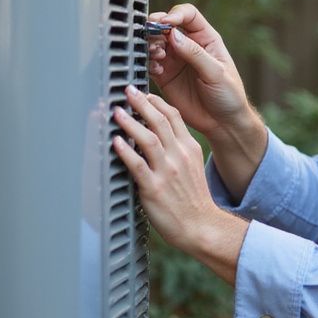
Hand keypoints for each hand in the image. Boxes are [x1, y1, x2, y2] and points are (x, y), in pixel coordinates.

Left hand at [111, 86, 246, 282]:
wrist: (201, 226)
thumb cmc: (193, 200)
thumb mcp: (192, 167)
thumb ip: (177, 150)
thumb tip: (156, 137)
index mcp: (189, 148)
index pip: (174, 117)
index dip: (157, 102)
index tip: (143, 93)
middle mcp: (179, 156)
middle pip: (160, 121)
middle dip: (141, 103)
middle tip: (127, 91)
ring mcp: (167, 171)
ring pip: (148, 138)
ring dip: (130, 123)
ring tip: (116, 112)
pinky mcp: (154, 188)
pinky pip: (137, 165)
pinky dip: (125, 151)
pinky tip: (116, 142)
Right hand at [147, 4, 251, 141]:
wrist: (223, 123)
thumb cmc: (228, 95)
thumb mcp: (216, 73)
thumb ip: (195, 54)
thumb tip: (173, 35)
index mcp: (206, 39)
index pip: (188, 15)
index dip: (175, 14)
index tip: (166, 23)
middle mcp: (188, 46)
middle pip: (166, 26)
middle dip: (156, 28)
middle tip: (154, 40)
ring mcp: (175, 60)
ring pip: (154, 43)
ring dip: (150, 46)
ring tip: (157, 57)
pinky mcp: (165, 76)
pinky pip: (150, 63)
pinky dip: (148, 63)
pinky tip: (156, 71)